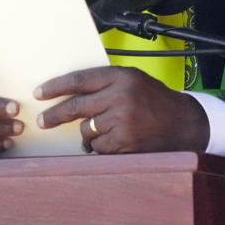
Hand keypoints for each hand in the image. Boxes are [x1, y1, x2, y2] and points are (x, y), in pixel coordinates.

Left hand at [35, 66, 208, 154]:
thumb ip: (106, 84)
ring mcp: (122, 120)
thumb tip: (70, 93)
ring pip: (86, 130)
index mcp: (121, 76)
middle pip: (76, 106)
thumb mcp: (134, 81)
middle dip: (55, 116)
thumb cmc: (156, 101)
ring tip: (107, 131)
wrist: (184, 123)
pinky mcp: (124, 141)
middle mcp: (121, 96)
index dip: (56, 87)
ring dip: (88, 134)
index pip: (80, 80)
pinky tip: (116, 142)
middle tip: (42, 122)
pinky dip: (100, 148)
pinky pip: (97, 147)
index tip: (40, 94)